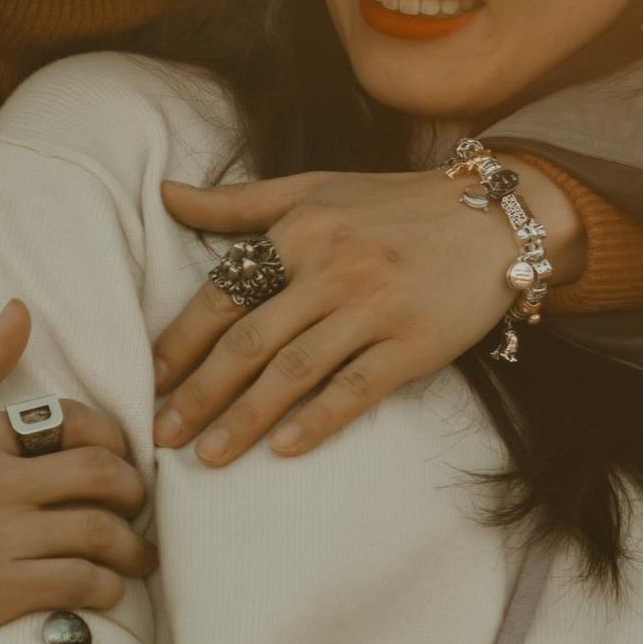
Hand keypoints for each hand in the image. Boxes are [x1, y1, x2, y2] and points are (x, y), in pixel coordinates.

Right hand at [0, 300, 153, 643]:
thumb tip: (19, 310)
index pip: (73, 422)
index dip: (113, 439)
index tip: (119, 458)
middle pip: (98, 474)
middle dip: (133, 490)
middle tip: (135, 503)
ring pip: (98, 532)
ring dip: (132, 547)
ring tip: (137, 555)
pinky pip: (79, 584)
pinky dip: (107, 587)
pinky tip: (107, 587)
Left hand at [149, 165, 588, 464]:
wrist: (497, 217)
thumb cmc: (396, 205)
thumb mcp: (315, 188)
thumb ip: (238, 201)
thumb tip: (164, 192)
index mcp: (299, 232)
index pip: (222, 296)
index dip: (179, 344)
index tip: (145, 383)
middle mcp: (330, 270)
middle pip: (248, 342)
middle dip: (197, 394)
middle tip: (160, 436)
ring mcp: (373, 309)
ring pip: (293, 372)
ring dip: (244, 418)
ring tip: (206, 455)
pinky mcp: (413, 345)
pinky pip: (355, 388)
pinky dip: (318, 420)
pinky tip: (283, 449)